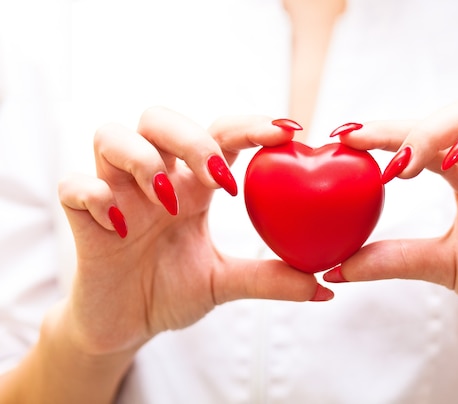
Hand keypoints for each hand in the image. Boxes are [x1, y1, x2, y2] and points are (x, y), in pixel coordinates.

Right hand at [58, 108, 331, 355]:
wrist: (124, 325)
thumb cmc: (171, 291)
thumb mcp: (225, 284)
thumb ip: (270, 280)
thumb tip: (327, 288)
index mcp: (191, 186)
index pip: (219, 135)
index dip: (250, 125)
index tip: (289, 132)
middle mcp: (153, 178)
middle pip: (159, 117)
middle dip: (192, 136)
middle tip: (221, 177)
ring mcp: (114, 192)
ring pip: (111, 134)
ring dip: (143, 157)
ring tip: (167, 197)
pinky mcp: (81, 218)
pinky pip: (74, 186)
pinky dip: (95, 197)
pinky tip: (120, 226)